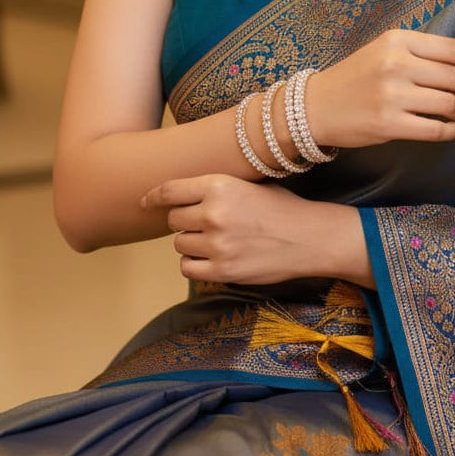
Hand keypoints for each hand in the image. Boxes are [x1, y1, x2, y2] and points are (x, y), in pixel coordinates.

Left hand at [140, 174, 371, 286]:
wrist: (310, 237)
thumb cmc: (281, 208)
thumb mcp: (248, 185)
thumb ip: (214, 190)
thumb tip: (180, 197)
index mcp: (220, 185)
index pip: (170, 191)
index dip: (153, 197)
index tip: (144, 202)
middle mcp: (213, 213)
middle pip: (174, 220)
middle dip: (185, 221)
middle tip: (206, 223)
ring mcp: (217, 244)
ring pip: (180, 244)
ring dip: (191, 243)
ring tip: (217, 241)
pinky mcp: (223, 270)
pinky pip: (188, 267)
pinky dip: (196, 263)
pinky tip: (214, 257)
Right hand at [307, 29, 454, 148]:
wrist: (316, 106)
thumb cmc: (355, 78)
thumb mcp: (384, 51)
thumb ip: (420, 53)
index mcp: (398, 40)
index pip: (452, 49)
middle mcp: (396, 64)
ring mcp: (392, 95)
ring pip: (448, 104)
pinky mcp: (389, 123)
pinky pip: (435, 129)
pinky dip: (450, 131)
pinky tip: (450, 130)